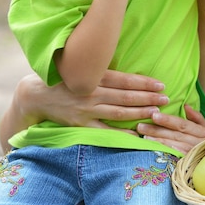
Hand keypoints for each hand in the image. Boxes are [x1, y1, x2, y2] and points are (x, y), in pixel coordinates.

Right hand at [15, 71, 169, 129]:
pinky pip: (105, 131)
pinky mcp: (82, 124)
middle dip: (148, 97)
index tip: (161, 84)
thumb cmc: (65, 79)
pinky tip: (136, 134)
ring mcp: (87, 110)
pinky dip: (121, 133)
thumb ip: (103, 72)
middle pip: (126, 96)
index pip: (125, 80)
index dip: (144, 82)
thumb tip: (130, 73)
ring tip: (157, 112)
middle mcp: (92, 93)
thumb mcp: (83, 69)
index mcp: (94, 77)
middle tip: (166, 98)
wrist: (38, 95)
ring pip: (119, 112)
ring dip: (140, 112)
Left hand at [136, 105, 204, 154]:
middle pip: (175, 134)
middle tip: (141, 126)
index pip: (182, 124)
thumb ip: (196, 118)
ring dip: (158, 142)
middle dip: (157, 130)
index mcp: (201, 132)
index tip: (154, 115)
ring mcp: (194, 155)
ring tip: (144, 137)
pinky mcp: (191, 165)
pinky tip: (156, 151)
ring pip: (174, 146)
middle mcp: (197, 142)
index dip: (168, 120)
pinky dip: (167, 154)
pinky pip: (177, 159)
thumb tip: (185, 106)